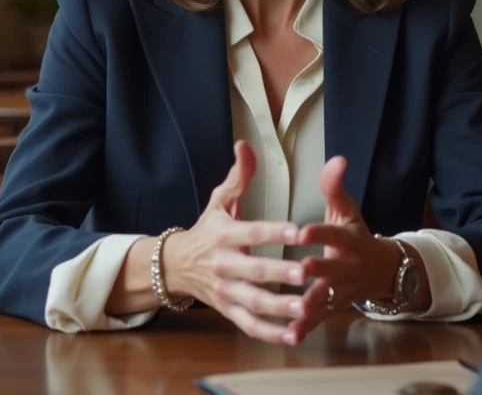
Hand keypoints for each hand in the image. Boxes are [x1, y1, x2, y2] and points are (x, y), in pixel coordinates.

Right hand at [165, 141, 307, 344]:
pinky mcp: (228, 311)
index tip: (299, 230)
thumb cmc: (207, 229)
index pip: (253, 232)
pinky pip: (250, 326)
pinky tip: (294, 335)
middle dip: (279, 273)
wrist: (176, 265)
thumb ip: (238, 176)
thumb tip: (245, 145)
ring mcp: (226, 292)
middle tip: (305, 272)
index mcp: (225, 235)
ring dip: (279, 308)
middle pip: (254, 271)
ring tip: (304, 309)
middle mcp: (224, 265)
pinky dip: (271, 334)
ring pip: (253, 303)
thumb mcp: (220, 201)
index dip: (275, 231)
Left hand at [286, 156, 403, 340]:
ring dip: (309, 306)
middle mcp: (346, 266)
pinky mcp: (334, 308)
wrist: (382, 271)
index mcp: (347, 239)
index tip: (301, 232)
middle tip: (299, 270)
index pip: (333, 233)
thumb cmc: (355, 235)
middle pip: (330, 269)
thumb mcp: (348, 210)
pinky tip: (289, 335)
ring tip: (293, 311)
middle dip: (315, 271)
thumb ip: (335, 188)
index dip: (318, 232)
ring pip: (325, 299)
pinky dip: (306, 328)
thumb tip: (336, 159)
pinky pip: (319, 319)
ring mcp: (341, 290)